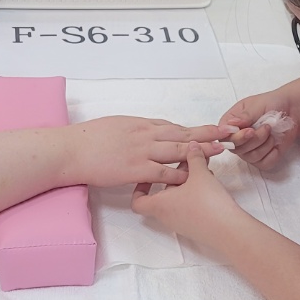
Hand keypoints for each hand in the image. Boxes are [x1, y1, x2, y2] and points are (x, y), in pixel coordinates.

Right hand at [65, 117, 226, 187]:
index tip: (211, 129)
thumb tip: (142, 132)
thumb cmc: (86, 140)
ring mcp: (141, 151)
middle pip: (182, 132)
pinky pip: (163, 171)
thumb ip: (132, 129)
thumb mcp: (114, 125)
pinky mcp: (135, 168)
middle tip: (229, 132)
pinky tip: (192, 176)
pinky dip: (179, 173)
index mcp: (139, 124)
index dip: (193, 129)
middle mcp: (144, 134)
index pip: (173, 126)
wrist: (70, 150)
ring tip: (221, 150)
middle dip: (207, 133)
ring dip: (201, 150)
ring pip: (177, 149)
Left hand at [131, 143, 243, 243]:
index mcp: (159, 205)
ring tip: (200, 170)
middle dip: (171, 177)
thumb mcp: (200, 174)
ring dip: (186, 184)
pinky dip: (194, 192)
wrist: (229, 230)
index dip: (140, 187)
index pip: (137, 200)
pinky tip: (209, 181)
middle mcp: (167, 216)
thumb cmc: (208, 205)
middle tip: (183, 164)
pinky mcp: (195, 225)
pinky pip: (189, 206)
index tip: (151, 174)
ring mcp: (181, 223)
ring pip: (176, 199)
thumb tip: (192, 146)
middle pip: (160, 195)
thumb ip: (194, 157)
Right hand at [219, 86, 299, 170]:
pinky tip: (276, 143)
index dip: (236, 137)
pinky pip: (263, 164)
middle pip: (236, 149)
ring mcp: (248, 150)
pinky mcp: (261, 159)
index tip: (250, 130)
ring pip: (250, 157)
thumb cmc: (272, 103)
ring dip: (265, 144)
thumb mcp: (258, 104)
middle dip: (255, 140)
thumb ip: (244, 115)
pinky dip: (272, 154)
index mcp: (231, 123)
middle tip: (266, 127)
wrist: (292, 109)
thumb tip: (231, 123)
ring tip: (272, 131)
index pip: (224, 137)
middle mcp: (237, 138)